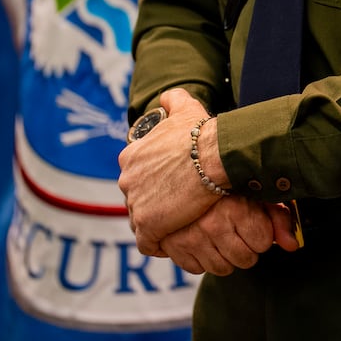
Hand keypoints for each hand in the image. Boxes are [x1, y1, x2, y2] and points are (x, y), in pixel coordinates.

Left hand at [118, 87, 219, 254]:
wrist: (214, 156)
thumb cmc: (201, 133)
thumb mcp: (186, 109)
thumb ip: (173, 100)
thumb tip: (167, 96)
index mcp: (130, 156)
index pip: (137, 176)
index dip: (154, 182)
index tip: (172, 186)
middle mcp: (126, 180)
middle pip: (137, 199)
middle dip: (154, 204)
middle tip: (178, 206)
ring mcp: (135, 204)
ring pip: (142, 222)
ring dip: (157, 225)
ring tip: (179, 225)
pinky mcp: (147, 226)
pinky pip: (148, 243)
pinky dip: (159, 244)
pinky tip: (175, 241)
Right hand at [158, 195, 299, 275]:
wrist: (183, 175)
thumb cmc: (224, 184)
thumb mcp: (256, 193)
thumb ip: (279, 218)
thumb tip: (292, 245)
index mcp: (237, 207)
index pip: (263, 243)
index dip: (261, 234)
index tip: (253, 223)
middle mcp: (213, 224)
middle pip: (245, 260)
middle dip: (246, 248)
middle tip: (238, 231)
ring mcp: (192, 238)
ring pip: (222, 268)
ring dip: (225, 256)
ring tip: (222, 235)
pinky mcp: (175, 248)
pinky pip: (198, 269)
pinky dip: (202, 258)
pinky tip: (204, 239)